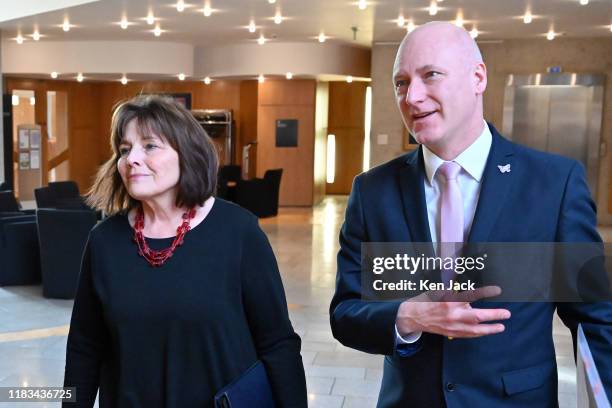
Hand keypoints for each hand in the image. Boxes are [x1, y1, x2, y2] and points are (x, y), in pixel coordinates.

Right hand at [396, 286, 510, 337]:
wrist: (412, 317)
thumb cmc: (425, 301)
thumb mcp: (438, 291)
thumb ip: (454, 292)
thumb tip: (469, 292)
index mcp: (449, 300)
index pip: (471, 295)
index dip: (485, 292)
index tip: (497, 290)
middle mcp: (452, 314)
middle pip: (478, 316)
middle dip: (494, 315)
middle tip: (507, 314)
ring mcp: (452, 326)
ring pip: (476, 329)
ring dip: (490, 328)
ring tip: (501, 327)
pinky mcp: (451, 333)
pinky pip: (469, 334)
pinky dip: (479, 333)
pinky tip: (487, 331)